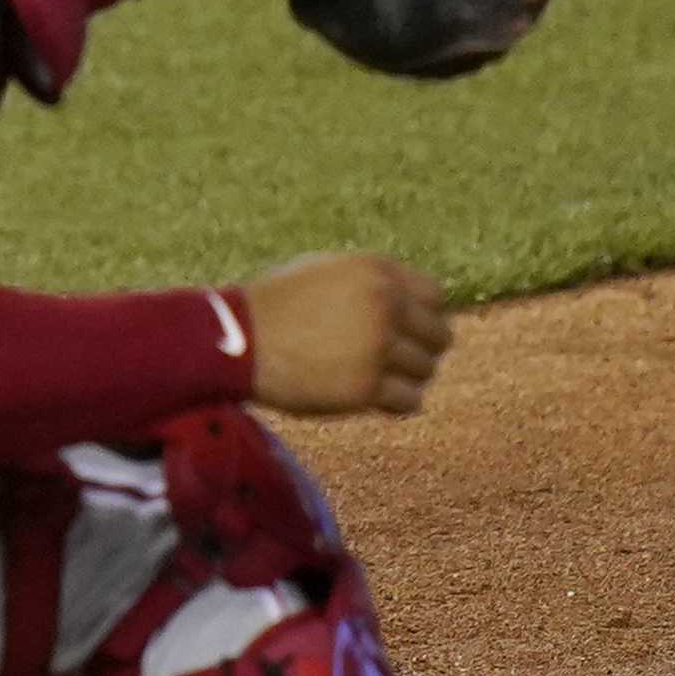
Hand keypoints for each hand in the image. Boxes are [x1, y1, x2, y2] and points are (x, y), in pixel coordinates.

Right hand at [241, 250, 447, 417]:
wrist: (236, 340)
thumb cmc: (275, 305)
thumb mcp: (324, 274)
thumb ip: (371, 285)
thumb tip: (417, 307)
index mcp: (374, 272)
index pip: (435, 297)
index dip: (422, 316)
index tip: (405, 331)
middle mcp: (383, 305)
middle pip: (438, 336)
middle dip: (420, 349)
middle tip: (393, 360)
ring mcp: (376, 347)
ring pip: (425, 370)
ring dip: (406, 378)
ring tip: (375, 378)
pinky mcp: (365, 386)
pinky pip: (408, 401)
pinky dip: (396, 403)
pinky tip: (375, 399)